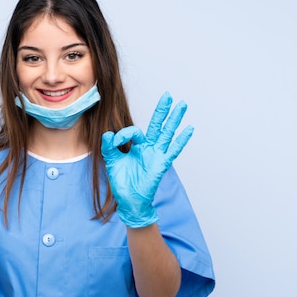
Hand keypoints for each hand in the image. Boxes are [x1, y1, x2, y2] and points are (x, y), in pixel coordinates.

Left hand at [101, 92, 193, 227]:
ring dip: (174, 119)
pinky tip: (189, 129)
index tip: (114, 141)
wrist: (129, 200)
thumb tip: (108, 134)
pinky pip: (173, 150)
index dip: (124, 134)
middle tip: (168, 95)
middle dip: (162, 110)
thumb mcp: (112, 161)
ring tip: (182, 105)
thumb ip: (109, 147)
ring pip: (167, 133)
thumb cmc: (122, 182)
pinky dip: (181, 140)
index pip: (134, 131)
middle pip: (157, 125)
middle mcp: (149, 148)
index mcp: (137, 146)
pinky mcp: (161, 163)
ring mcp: (157, 154)